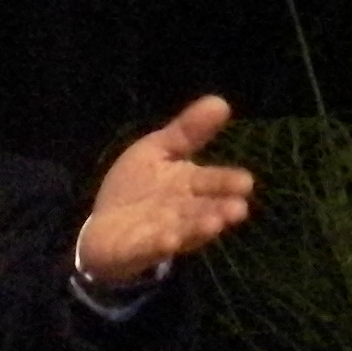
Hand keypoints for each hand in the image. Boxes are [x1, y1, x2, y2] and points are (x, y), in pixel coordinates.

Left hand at [72, 94, 249, 288]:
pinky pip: (151, 247)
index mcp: (189, 185)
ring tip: (213, 224)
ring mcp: (163, 232)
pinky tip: (168, 241)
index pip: (213, 182)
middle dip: (220, 209)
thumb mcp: (158, 150)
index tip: (246, 182)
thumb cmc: (138, 186)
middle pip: (205, 210)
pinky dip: (160, 244)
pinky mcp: (139, 249)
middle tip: (238, 209)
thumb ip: (188, 131)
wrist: (105, 227)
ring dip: (198, 228)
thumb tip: (221, 101)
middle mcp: (183, 212)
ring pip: (185, 230)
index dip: (228, 183)